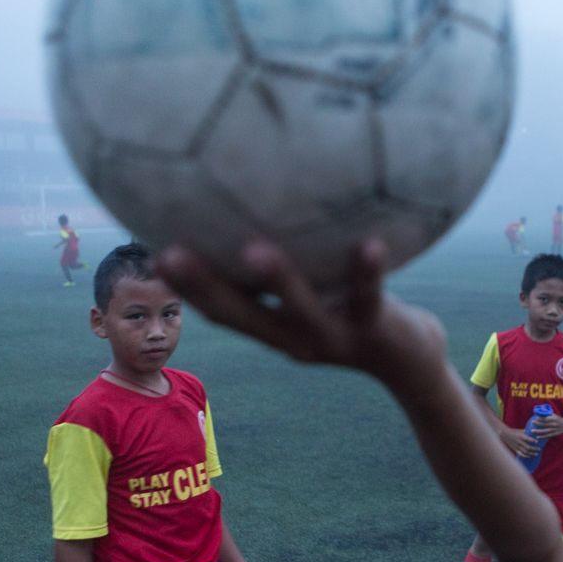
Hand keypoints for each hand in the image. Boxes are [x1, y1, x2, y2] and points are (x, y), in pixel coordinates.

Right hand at [157, 239, 445, 389]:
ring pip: (302, 308)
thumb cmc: (358, 308)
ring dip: (279, 282)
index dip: (185, 285)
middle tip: (167, 255)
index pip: (222, 308)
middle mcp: (297, 337)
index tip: (149, 251)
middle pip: (243, 314)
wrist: (413, 362)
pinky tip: (371, 240)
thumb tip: (261, 199)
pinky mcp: (375, 327)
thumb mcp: (321, 289)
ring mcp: (335, 336)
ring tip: (255, 249)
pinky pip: (369, 294)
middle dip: (203, 285)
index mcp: (277, 328)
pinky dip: (368, 269)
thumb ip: (292, 256)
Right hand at [500, 425, 536, 457]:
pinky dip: (526, 456)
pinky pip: (521, 454)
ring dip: (532, 454)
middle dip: (534, 449)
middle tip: (539, 449)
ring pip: (525, 452)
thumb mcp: (521, 431)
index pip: (528, 439)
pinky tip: (530, 456)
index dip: (533, 441)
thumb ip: (528, 432)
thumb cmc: (514, 431)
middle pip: (528, 447)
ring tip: (536, 454)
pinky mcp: (515, 449)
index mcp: (521, 436)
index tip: (537, 441)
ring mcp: (517, 447)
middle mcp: (519, 442)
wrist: (504, 434)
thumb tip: (535, 433)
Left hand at [531, 413, 562, 438]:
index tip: (535, 418)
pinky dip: (542, 437)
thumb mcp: (554, 415)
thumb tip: (539, 412)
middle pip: (545, 424)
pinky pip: (547, 436)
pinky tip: (537, 437)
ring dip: (539, 431)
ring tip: (532, 431)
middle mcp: (554, 424)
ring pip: (545, 431)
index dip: (540, 419)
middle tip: (532, 423)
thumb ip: (547, 414)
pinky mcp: (554, 434)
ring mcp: (554, 430)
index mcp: (554, 419)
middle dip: (538, 424)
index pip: (546, 419)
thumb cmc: (558, 418)